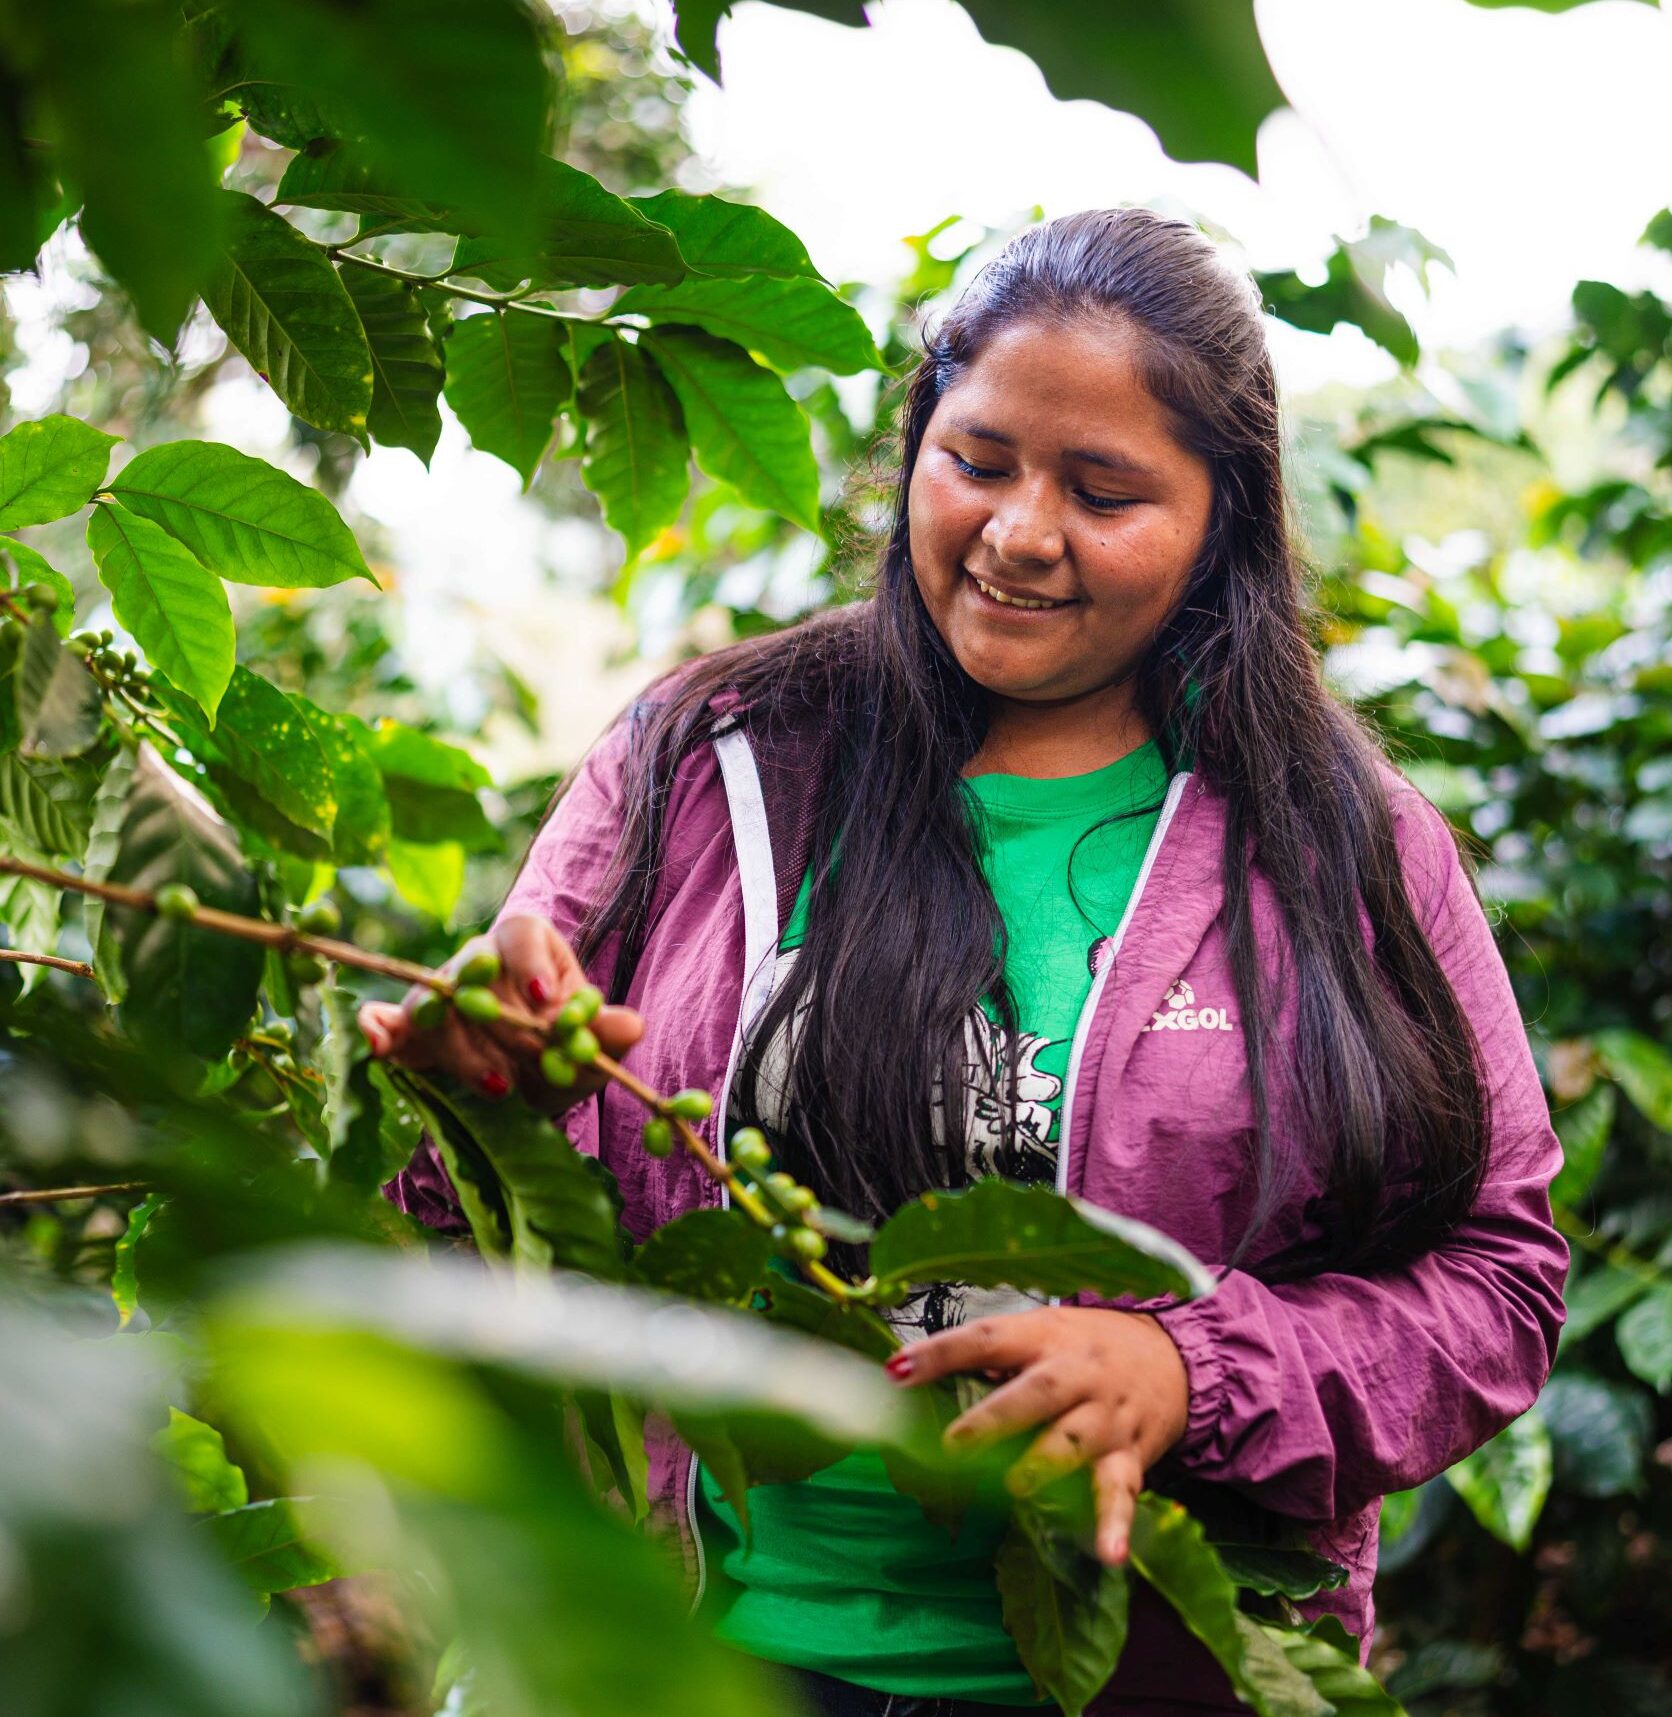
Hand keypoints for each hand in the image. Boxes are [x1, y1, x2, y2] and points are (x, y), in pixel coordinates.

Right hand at [357, 914, 643, 1112]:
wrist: (526, 1088)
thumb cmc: (560, 1053)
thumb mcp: (589, 1047)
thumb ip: (605, 1034)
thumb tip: (630, 1026)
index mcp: (526, 945)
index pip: (521, 935)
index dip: (531, 965)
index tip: (546, 1001)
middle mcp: (478, 959)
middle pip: (477, 973)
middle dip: (505, 1025)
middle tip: (531, 1066)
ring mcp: (439, 992)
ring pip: (439, 1006)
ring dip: (466, 1050)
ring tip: (499, 1086)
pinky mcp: (410, 1028)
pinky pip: (389, 1022)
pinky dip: (379, 1031)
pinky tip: (375, 1045)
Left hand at [886, 1306, 1189, 1566]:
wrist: (1173, 1357)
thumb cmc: (1083, 1347)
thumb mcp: (1040, 1334)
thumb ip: (991, 1360)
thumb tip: (916, 1383)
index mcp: (1043, 1336)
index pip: (987, 1339)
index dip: (941, 1353)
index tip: (897, 1370)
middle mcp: (1077, 1372)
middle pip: (1036, 1392)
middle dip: (994, 1419)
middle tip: (952, 1444)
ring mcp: (1106, 1415)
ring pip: (1076, 1440)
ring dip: (1044, 1464)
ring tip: (1015, 1487)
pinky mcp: (1132, 1454)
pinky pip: (1122, 1490)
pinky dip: (1115, 1524)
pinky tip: (1107, 1554)